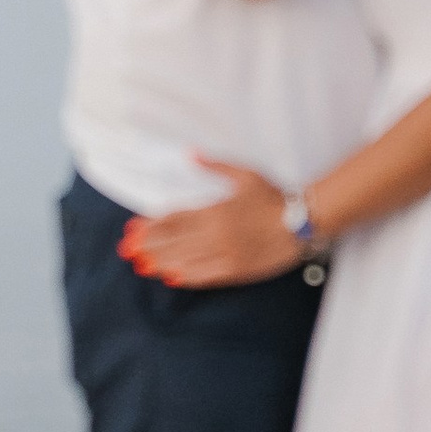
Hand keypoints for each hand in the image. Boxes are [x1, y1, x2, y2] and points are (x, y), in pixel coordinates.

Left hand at [119, 163, 303, 288]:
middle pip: (173, 241)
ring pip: (184, 260)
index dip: (150, 225)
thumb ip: (216, 166)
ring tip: (140, 265)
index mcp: (216, 209)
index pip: (174, 218)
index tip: (131, 228)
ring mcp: (226, 254)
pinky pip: (205, 276)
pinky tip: (170, 277)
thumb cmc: (275, 197)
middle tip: (125, 249)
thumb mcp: (246, 175)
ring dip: (160, 262)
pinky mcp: (237, 270)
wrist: (305, 222)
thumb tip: (191, 154)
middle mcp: (216, 234)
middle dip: (147, 245)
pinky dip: (186, 277)